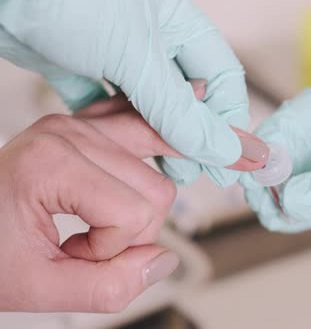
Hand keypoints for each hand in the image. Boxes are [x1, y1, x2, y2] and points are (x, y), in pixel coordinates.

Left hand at [0, 0, 247, 186]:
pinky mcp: (80, 64)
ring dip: (154, 138)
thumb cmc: (68, 1)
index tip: (232, 162)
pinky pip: (106, 104)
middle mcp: (152, 39)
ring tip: (161, 168)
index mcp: (178, 25)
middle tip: (191, 169)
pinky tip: (115, 147)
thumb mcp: (136, 58)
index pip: (221, 79)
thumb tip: (226, 149)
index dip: (229, 123)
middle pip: (188, 97)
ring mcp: (115, 52)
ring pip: (148, 106)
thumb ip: (180, 110)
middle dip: (192, 136)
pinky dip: (112, 127)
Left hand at [0, 110, 179, 311]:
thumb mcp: (36, 287)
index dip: (110, 250)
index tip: (68, 252)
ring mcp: (83, 126)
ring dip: (138, 207)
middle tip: (84, 240)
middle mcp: (71, 132)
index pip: (134, 214)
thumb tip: (164, 260)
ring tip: (97, 217)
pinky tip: (170, 157)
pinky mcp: (92, 128)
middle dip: (130, 231)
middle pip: (158, 191)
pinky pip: (149, 135)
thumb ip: (107, 286)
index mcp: (50, 163)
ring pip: (159, 173)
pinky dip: (162, 151)